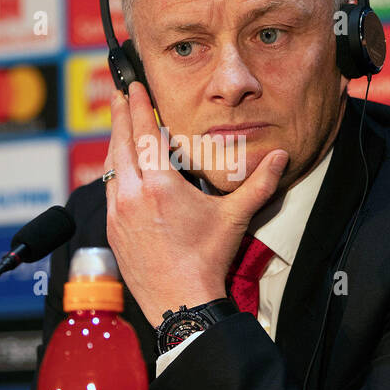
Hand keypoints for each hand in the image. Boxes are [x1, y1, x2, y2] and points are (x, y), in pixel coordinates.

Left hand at [104, 82, 288, 325]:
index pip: (144, 132)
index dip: (140, 105)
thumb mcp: (235, 218)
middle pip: (119, 143)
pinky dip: (114, 173)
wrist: (180, 303)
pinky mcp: (112, 231)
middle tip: (121, 95)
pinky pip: (108, 191)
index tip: (135, 86)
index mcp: (158, 185)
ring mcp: (117, 213)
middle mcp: (131, 194)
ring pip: (110, 167)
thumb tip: (281, 157)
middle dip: (120, 115)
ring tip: (120, 128)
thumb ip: (259, 183)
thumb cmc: (207, 261)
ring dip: (115, 144)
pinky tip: (121, 171)